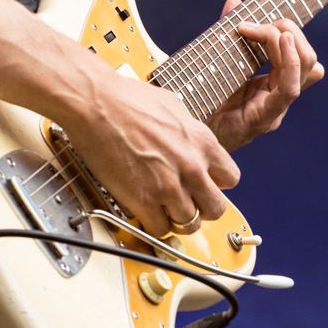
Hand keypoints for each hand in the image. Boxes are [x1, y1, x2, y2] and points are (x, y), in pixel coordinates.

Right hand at [62, 65, 241, 236]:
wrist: (96, 103)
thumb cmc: (126, 98)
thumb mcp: (172, 106)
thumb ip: (189, 131)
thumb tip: (189, 140)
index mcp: (202, 142)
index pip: (231, 179)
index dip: (216, 184)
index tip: (204, 185)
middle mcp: (191, 166)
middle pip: (216, 209)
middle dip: (201, 208)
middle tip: (188, 203)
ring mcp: (168, 186)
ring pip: (189, 224)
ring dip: (177, 219)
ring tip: (164, 209)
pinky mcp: (144, 200)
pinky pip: (160, 229)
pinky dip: (154, 225)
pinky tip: (146, 212)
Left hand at [205, 0, 324, 151]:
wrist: (182, 140)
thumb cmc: (199, 104)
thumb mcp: (216, 63)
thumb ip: (227, 34)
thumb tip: (236, 2)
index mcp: (271, 87)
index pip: (301, 57)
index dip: (288, 31)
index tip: (254, 19)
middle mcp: (278, 98)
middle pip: (307, 59)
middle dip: (287, 30)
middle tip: (253, 24)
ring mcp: (274, 109)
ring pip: (304, 68)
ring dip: (284, 39)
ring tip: (259, 28)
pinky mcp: (264, 118)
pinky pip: (289, 89)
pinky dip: (289, 62)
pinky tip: (280, 41)